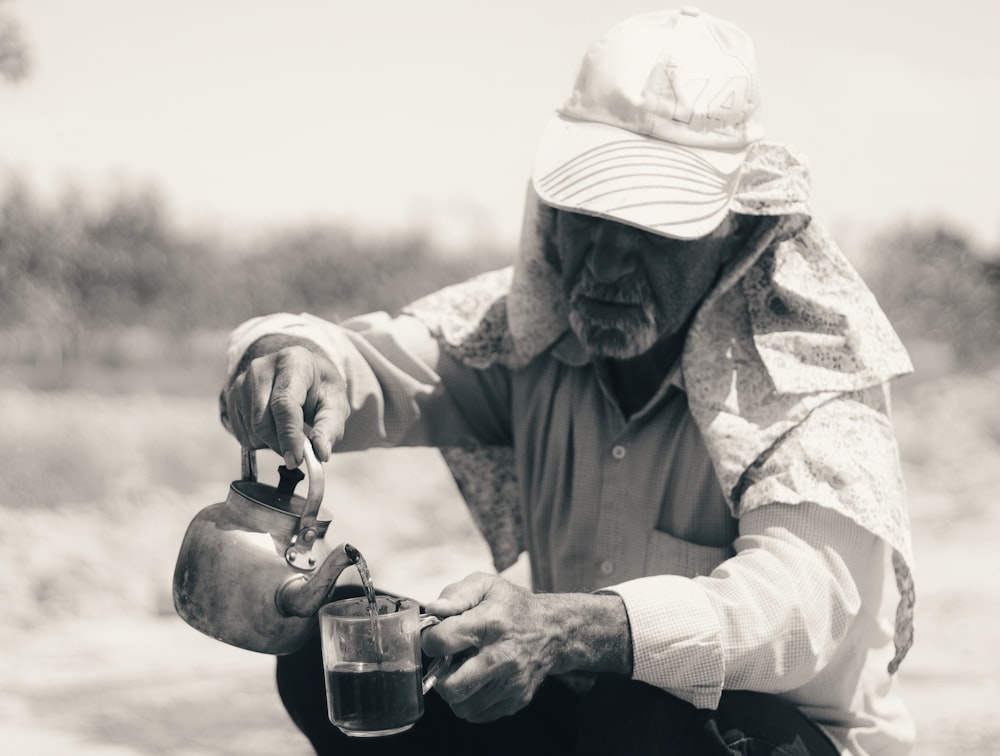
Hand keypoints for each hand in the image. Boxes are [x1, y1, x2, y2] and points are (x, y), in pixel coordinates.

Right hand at [224, 337, 349, 466]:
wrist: (302, 374)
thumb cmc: (320, 388)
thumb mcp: (335, 403)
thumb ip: (330, 427)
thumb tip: (321, 452)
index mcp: (293, 362)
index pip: (284, 404)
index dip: (289, 435)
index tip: (296, 459)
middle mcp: (261, 368)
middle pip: (263, 421)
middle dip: (281, 445)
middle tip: (298, 454)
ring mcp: (242, 382)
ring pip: (252, 431)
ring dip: (271, 444)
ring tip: (290, 433)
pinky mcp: (232, 397)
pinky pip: (241, 434)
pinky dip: (259, 442)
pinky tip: (275, 429)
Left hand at [420, 573, 561, 721]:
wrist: (554, 630)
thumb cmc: (513, 607)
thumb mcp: (487, 585)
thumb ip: (456, 594)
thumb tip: (433, 610)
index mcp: (491, 623)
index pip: (443, 640)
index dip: (429, 639)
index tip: (435, 637)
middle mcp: (503, 656)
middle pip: (452, 685)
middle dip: (439, 676)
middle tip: (446, 662)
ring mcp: (511, 682)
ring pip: (463, 706)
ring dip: (454, 690)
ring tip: (462, 671)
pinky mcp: (517, 699)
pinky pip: (478, 714)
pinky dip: (470, 701)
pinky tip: (477, 680)